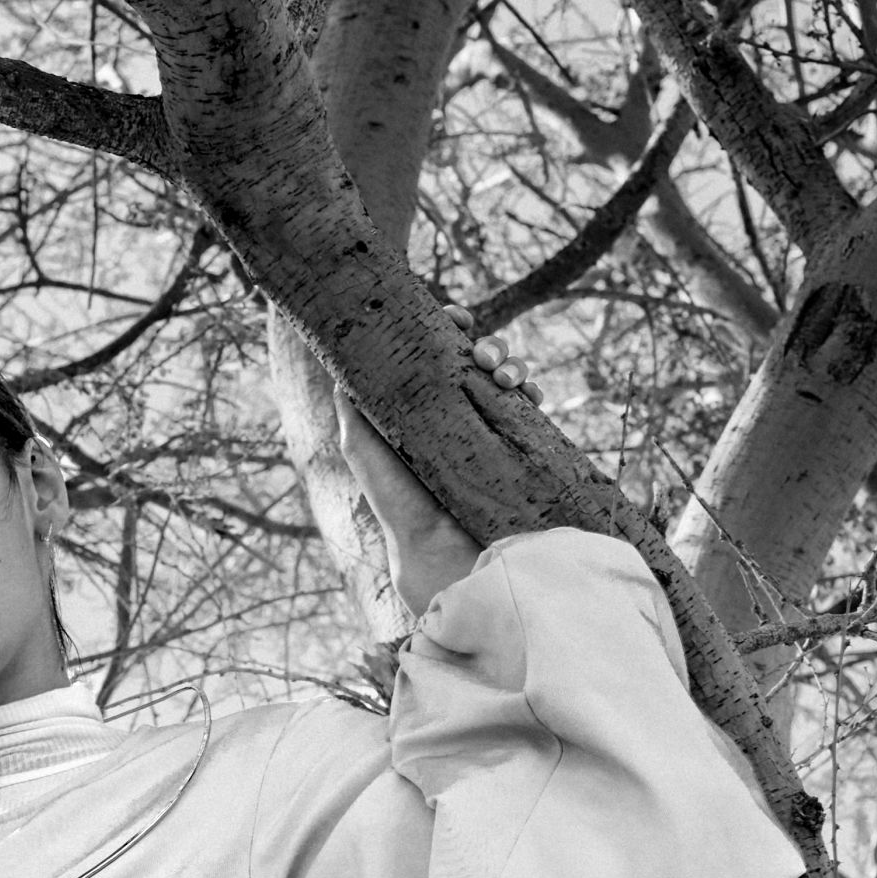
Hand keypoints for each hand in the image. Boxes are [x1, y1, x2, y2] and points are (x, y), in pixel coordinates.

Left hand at [333, 336, 532, 618]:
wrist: (445, 562)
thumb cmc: (402, 515)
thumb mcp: (368, 460)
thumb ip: (357, 418)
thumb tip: (343, 370)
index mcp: (425, 415)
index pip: (440, 359)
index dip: (450, 331)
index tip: (457, 315)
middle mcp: (459, 422)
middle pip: (478, 363)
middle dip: (486, 347)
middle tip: (484, 356)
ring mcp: (491, 438)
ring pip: (507, 380)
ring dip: (510, 364)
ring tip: (506, 377)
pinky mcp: (519, 456)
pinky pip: (532, 412)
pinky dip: (533, 394)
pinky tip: (529, 395)